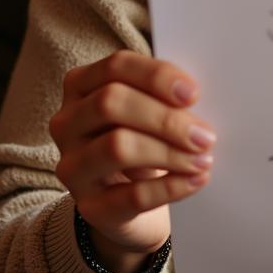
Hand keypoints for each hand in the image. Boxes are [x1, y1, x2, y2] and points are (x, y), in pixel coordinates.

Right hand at [50, 50, 215, 272]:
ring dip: (170, 153)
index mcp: (82, 86)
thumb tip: (197, 99)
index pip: (116, 67)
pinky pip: (132, 195)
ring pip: (117, 147)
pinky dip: (171, 186)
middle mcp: (67, 123)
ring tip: (203, 159)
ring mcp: (72, 166)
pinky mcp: (89, 206)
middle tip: (205, 135)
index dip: (157, 76)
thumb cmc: (142, 139)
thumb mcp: (149, 110)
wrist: (127, 199)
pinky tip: (197, 179)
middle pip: (111, 103)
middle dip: (165, 118)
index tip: (194, 94)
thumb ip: (167, 98)